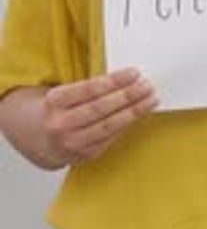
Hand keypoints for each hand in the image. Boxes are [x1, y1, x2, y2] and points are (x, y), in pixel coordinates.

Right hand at [42, 68, 158, 164]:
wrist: (34, 137)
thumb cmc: (54, 108)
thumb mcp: (61, 91)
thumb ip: (87, 87)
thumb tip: (125, 79)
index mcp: (55, 102)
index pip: (90, 89)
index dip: (115, 81)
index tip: (134, 73)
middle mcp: (61, 124)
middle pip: (101, 108)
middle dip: (129, 96)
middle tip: (147, 86)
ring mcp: (72, 143)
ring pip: (109, 126)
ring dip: (134, 112)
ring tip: (150, 100)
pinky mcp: (83, 156)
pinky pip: (110, 138)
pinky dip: (126, 125)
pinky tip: (138, 115)